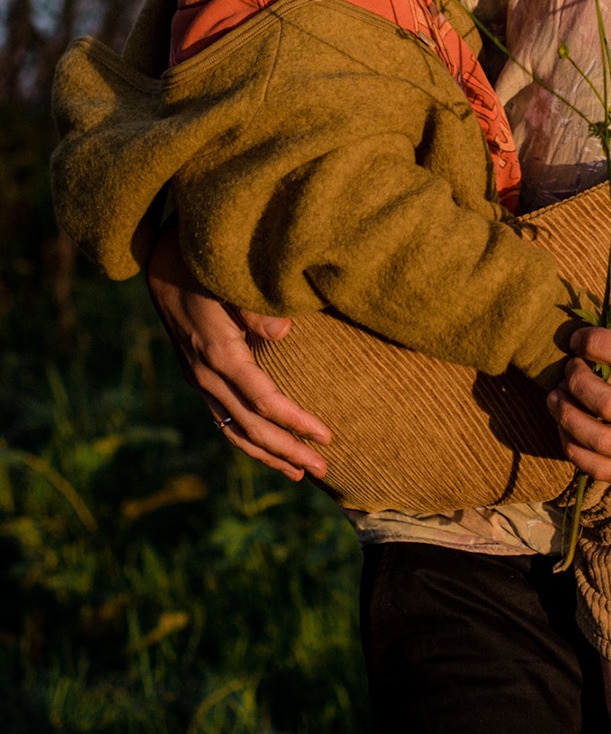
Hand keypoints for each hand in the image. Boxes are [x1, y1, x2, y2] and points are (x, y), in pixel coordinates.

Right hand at [146, 221, 331, 479]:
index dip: (296, 421)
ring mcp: (198, 378)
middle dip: (287, 450)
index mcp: (219, 353)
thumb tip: (284, 331)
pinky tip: (265, 449)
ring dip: (267, 453)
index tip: (327, 435)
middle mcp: (206, 374)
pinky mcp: (197, 376)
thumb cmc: (204, 266)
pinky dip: (245, 438)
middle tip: (323, 469)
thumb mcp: (227, 280)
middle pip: (250, 425)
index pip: (264, 400)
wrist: (161, 261)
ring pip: (234, 429)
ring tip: (298, 471)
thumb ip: (255, 308)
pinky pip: (222, 418)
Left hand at [546, 327, 610, 485]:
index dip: (594, 343)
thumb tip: (597, 341)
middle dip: (576, 380)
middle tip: (569, 369)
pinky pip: (602, 471)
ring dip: (567, 417)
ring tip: (556, 398)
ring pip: (599, 442)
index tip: (579, 339)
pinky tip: (567, 430)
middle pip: (606, 402)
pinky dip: (575, 451)